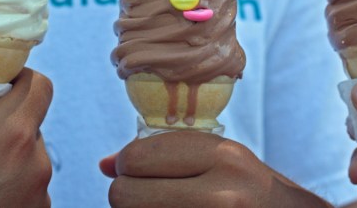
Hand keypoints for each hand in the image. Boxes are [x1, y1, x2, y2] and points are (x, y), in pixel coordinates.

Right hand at [0, 68, 52, 207]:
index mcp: (10, 135)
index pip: (40, 86)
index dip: (20, 79)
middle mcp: (35, 166)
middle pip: (33, 125)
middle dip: (5, 124)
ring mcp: (38, 198)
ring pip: (30, 160)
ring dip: (7, 158)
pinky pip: (30, 191)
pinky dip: (9, 187)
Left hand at [99, 131, 332, 207]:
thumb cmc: (251, 190)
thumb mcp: (222, 159)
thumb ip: (167, 153)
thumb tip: (105, 164)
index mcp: (224, 158)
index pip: (137, 157)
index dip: (130, 164)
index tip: (143, 171)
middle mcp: (220, 196)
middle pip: (124, 195)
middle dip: (129, 194)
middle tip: (152, 196)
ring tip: (167, 206)